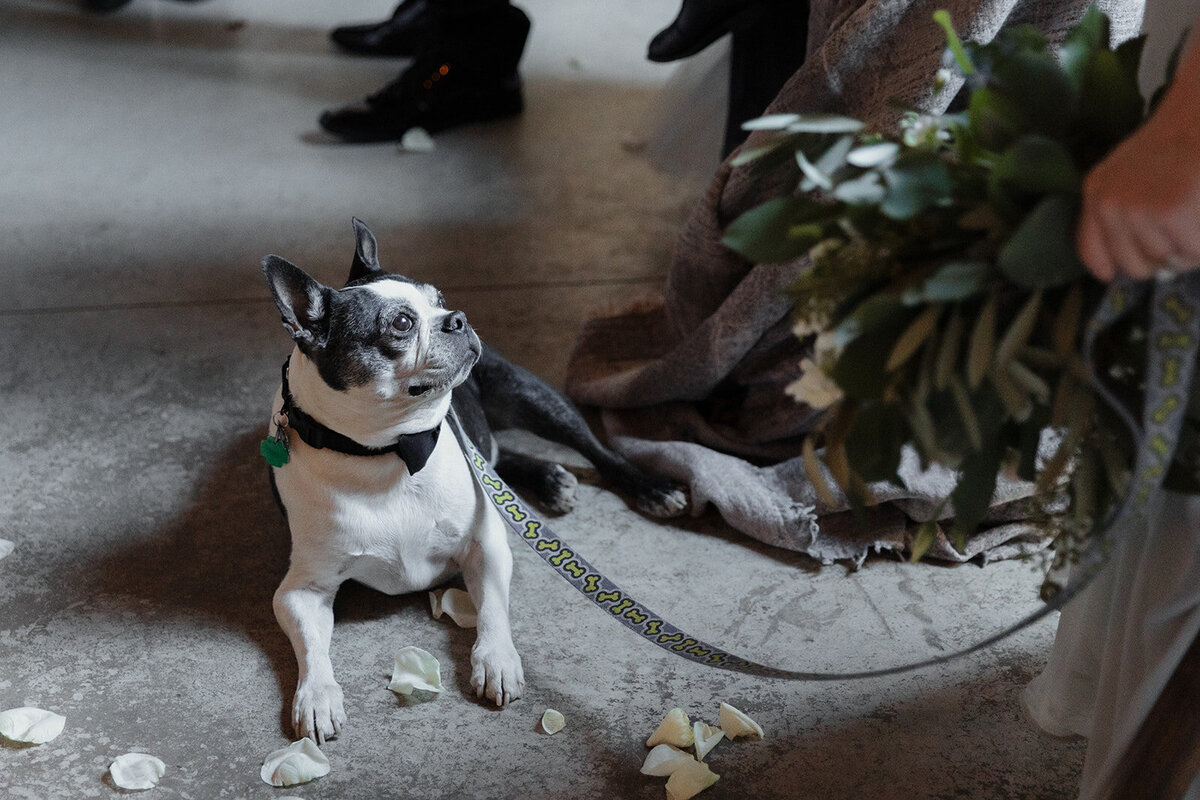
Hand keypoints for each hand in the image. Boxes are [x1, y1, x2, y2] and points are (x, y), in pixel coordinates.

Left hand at [1077, 37, 1199, 282]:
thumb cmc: (1179, 140)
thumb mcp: (1131, 171)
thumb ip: (1122, 212)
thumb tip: (1121, 268)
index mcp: (1097, 192)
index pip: (1092, 252)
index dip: (1112, 268)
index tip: (1121, 274)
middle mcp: (1110, 204)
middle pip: (1136, 266)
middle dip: (1163, 257)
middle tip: (1182, 228)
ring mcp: (1139, 209)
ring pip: (1169, 261)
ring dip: (1189, 247)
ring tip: (1195, 210)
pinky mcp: (1172, 211)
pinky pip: (1192, 252)